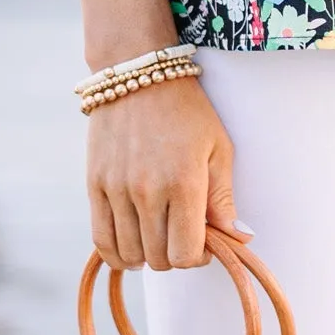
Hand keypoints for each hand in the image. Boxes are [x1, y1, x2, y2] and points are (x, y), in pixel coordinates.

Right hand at [87, 75, 243, 270]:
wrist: (138, 75)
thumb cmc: (187, 111)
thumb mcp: (218, 149)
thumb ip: (224, 199)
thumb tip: (239, 239)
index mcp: (183, 184)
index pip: (186, 253)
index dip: (199, 256)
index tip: (205, 242)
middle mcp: (146, 192)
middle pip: (159, 258)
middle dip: (176, 256)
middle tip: (183, 235)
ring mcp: (116, 190)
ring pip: (130, 254)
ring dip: (148, 255)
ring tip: (159, 236)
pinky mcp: (95, 186)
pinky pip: (101, 240)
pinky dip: (117, 254)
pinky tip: (132, 248)